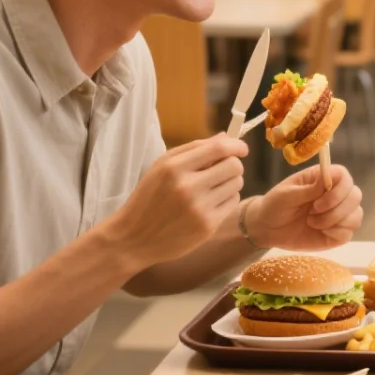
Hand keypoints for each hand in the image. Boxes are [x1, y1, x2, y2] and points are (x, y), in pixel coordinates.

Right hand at [102, 135, 247, 268]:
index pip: (219, 148)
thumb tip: (226, 136)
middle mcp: (187, 187)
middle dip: (233, 165)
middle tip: (222, 170)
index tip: (241, 148)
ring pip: (236, 184)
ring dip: (229, 182)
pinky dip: (226, 199)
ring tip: (212, 188)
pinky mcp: (207, 226)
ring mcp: (199, 208)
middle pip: (234, 166)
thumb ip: (194, 149)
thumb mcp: (161, 166)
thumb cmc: (148, 198)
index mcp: (173, 167)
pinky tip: (210, 203)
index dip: (236, 146)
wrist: (133, 238)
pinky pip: (233, 202)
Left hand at [248, 163, 363, 250]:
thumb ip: (308, 189)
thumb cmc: (275, 205)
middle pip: (355, 195)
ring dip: (334, 221)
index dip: (339, 189)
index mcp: (322, 180)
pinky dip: (336, 234)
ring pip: (356, 215)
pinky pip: (348, 233)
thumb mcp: (286, 195)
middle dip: (336, 208)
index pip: (344, 176)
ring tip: (312, 223)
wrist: (267, 229)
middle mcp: (335, 195)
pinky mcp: (337, 233)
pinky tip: (320, 232)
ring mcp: (338, 215)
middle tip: (312, 213)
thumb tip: (327, 178)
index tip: (318, 202)